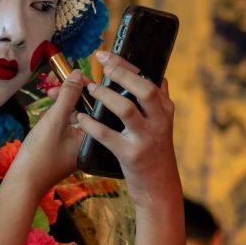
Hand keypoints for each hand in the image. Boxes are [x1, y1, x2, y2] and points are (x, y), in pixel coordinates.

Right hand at [5, 69, 87, 195]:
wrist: (24, 182)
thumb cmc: (41, 155)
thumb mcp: (54, 120)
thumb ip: (67, 95)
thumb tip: (78, 73)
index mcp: (93, 136)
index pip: (95, 104)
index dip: (83, 88)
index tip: (70, 77)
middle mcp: (87, 141)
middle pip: (82, 109)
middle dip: (66, 99)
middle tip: (52, 93)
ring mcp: (75, 145)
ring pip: (70, 116)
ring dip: (56, 110)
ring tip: (44, 114)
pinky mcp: (65, 148)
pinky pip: (62, 126)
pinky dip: (52, 121)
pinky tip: (41, 124)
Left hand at [77, 51, 181, 207]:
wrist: (158, 189)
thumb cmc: (155, 153)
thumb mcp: (163, 126)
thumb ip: (160, 102)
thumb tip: (159, 77)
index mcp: (165, 110)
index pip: (149, 79)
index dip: (126, 65)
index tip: (106, 55)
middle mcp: (159, 122)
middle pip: (142, 88)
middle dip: (120, 73)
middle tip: (100, 63)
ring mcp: (146, 139)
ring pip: (126, 109)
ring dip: (105, 96)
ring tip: (90, 89)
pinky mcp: (132, 155)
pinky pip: (107, 135)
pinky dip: (91, 124)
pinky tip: (80, 117)